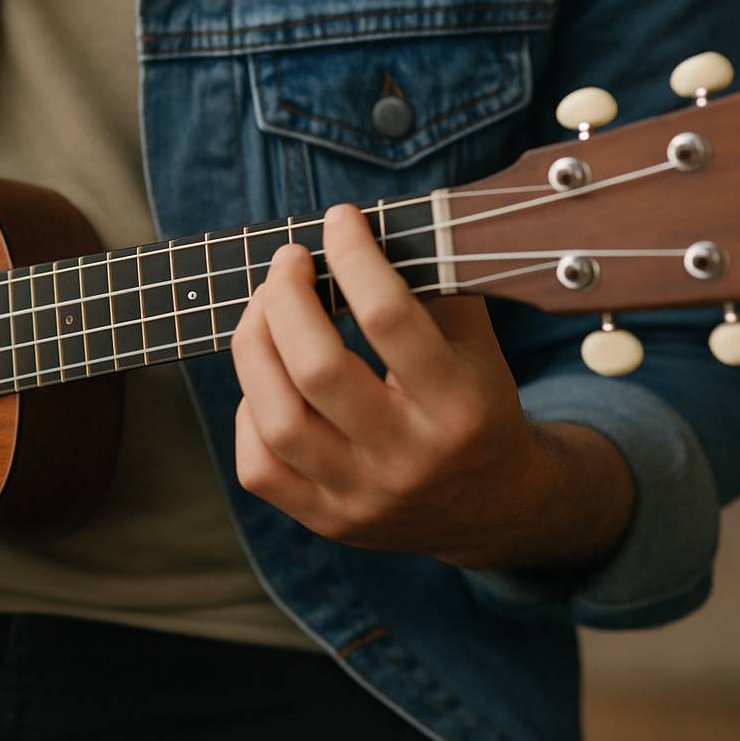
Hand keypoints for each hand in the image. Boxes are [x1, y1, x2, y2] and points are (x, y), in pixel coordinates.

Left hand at [229, 204, 634, 571]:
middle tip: (287, 260)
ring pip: (278, 421)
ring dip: (254, 348)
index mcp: (458, 405)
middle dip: (286, 300)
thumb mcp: (477, 346)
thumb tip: (361, 229)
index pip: (389, 318)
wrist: (490, 507)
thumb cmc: (475, 404)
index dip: (353, 256)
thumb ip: (430, 290)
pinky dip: (249, 411)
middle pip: (318, 370)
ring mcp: (362, 497)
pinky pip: (259, 466)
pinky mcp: (326, 520)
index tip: (339, 220)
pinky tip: (266, 380)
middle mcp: (408, 457)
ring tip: (262, 307)